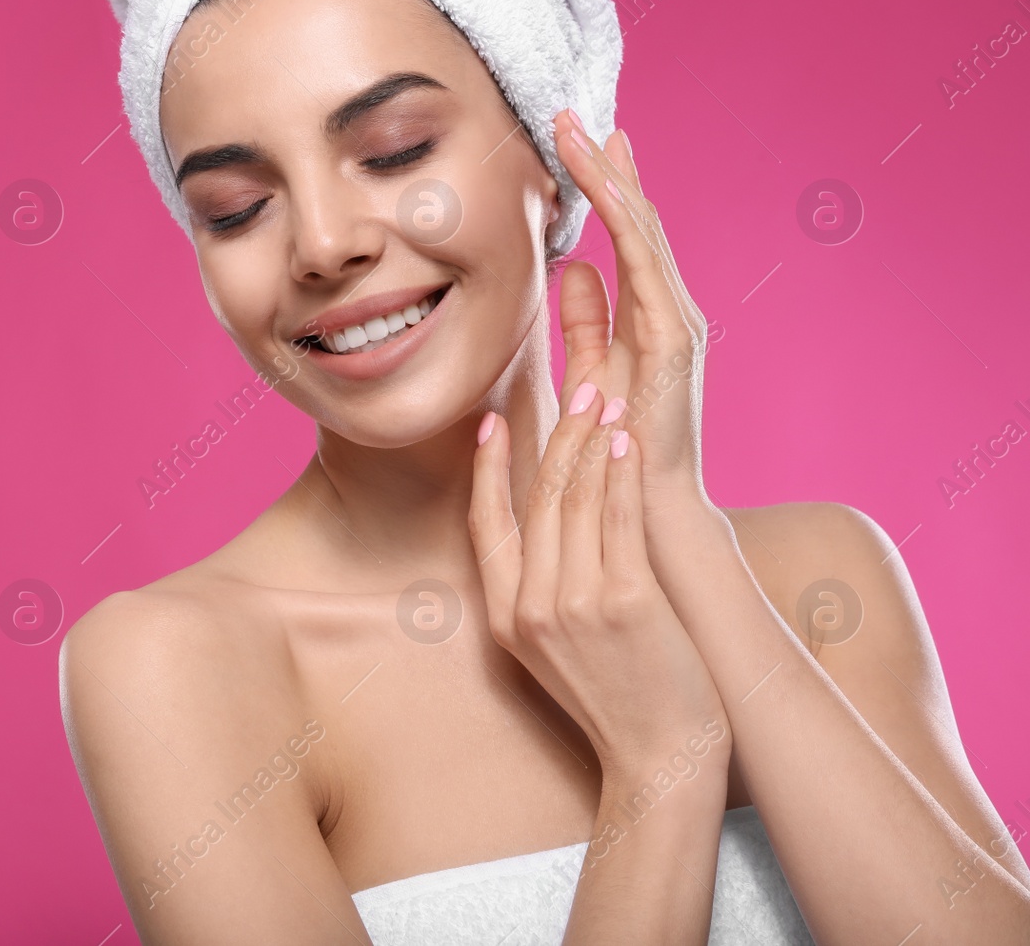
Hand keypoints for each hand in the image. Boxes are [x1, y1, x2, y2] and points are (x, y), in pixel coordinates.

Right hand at [468, 387, 727, 779]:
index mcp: (505, 616)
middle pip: (536, 500)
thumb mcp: (549, 650)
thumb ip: (537, 592)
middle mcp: (531, 605)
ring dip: (589, 442)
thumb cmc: (614, 697)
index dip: (487, 469)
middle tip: (574, 390)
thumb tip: (543, 529)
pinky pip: (618, 518)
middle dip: (555, 437)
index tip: (490, 423)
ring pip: (576, 500)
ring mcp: (576, 603)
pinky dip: (620, 473)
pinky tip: (624, 442)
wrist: (658, 754)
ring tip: (604, 401)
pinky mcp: (625, 599)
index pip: (485, 524)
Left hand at [549, 111, 711, 519]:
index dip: (605, 185)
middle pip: (637, 221)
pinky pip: (646, 269)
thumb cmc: (617, 444)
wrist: (647, 505)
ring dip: (610, 181)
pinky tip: (603, 190)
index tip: (580, 140)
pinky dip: (626, 225)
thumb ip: (586, 319)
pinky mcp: (675, 340)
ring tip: (581, 135)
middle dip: (606, 165)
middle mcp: (671, 307)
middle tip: (574, 115)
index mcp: (650, 313)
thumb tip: (573, 267)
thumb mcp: (592, 367)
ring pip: (642, 234)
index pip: (626, 235)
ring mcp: (678, 321)